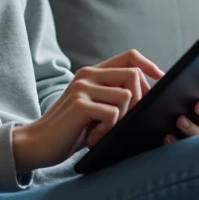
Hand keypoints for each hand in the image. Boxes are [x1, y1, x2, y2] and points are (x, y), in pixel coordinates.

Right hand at [13, 49, 163, 173]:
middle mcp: (87, 75)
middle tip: (124, 121)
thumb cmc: (71, 130)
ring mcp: (83, 88)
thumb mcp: (94, 107)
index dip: (149, 65)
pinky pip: (114, 114)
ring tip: (101, 131)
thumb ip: (113, 96)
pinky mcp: (80, 104)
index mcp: (92, 73)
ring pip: (127, 96)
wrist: (37, 143)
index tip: (161, 78)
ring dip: (121, 120)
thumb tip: (149, 96)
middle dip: (139, 100)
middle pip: (133, 75)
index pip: (130, 56)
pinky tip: (92, 137)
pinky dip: (108, 130)